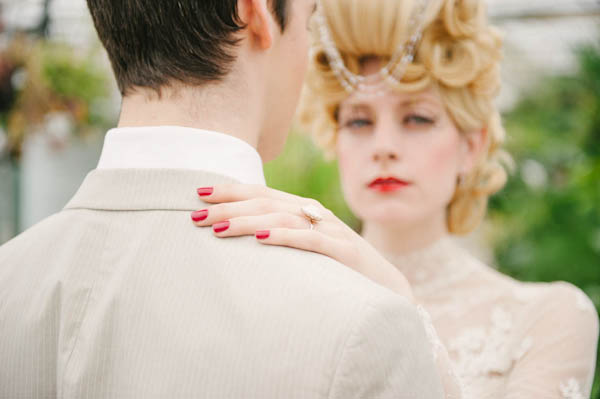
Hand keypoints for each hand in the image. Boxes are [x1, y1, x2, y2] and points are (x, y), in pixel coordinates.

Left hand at [191, 184, 413, 299]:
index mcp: (305, 210)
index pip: (262, 194)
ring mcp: (331, 231)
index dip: (231, 191)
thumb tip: (240, 237)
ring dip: (248, 221)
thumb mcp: (308, 247)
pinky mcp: (344, 252)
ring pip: (283, 217)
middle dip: (229, 207)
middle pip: (266, 203)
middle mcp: (316, 214)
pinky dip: (285, 236)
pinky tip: (262, 238)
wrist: (387, 288)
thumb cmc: (339, 268)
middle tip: (196, 216)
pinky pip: (311, 241)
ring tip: (218, 228)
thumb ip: (281, 236)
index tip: (198, 194)